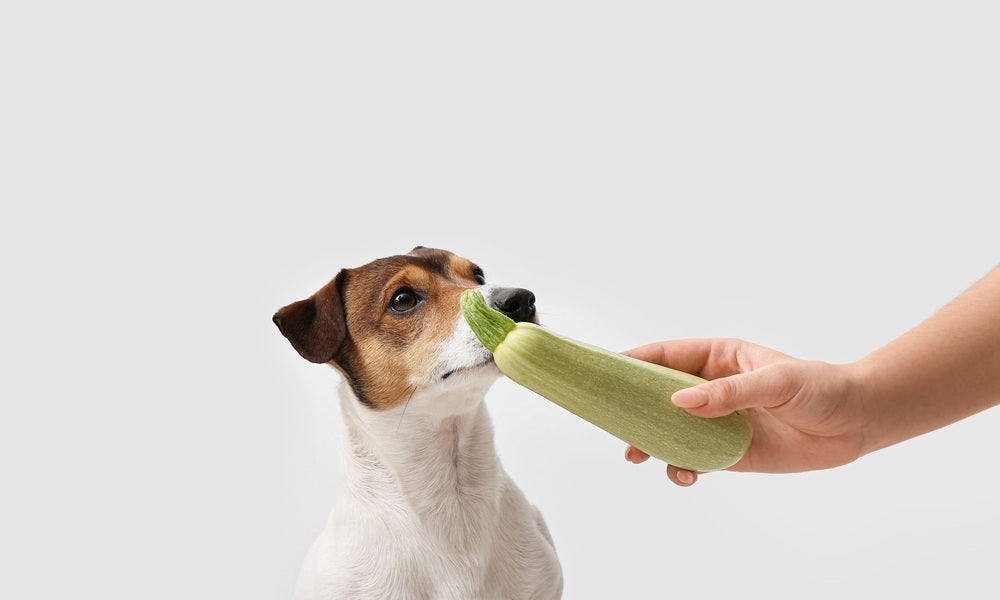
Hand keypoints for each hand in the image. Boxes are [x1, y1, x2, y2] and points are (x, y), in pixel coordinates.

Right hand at [622, 338, 867, 486]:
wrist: (853, 424)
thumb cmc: (820, 388)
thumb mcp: (776, 382)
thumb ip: (729, 393)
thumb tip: (680, 403)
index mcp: (717, 358)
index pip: (666, 356)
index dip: (634, 362)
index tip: (607, 372)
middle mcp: (710, 388)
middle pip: (658, 395)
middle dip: (633, 407)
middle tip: (612, 422)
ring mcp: (716, 421)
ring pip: (669, 430)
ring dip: (649, 441)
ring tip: (636, 455)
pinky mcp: (727, 453)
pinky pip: (692, 459)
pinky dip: (680, 468)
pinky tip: (685, 475)